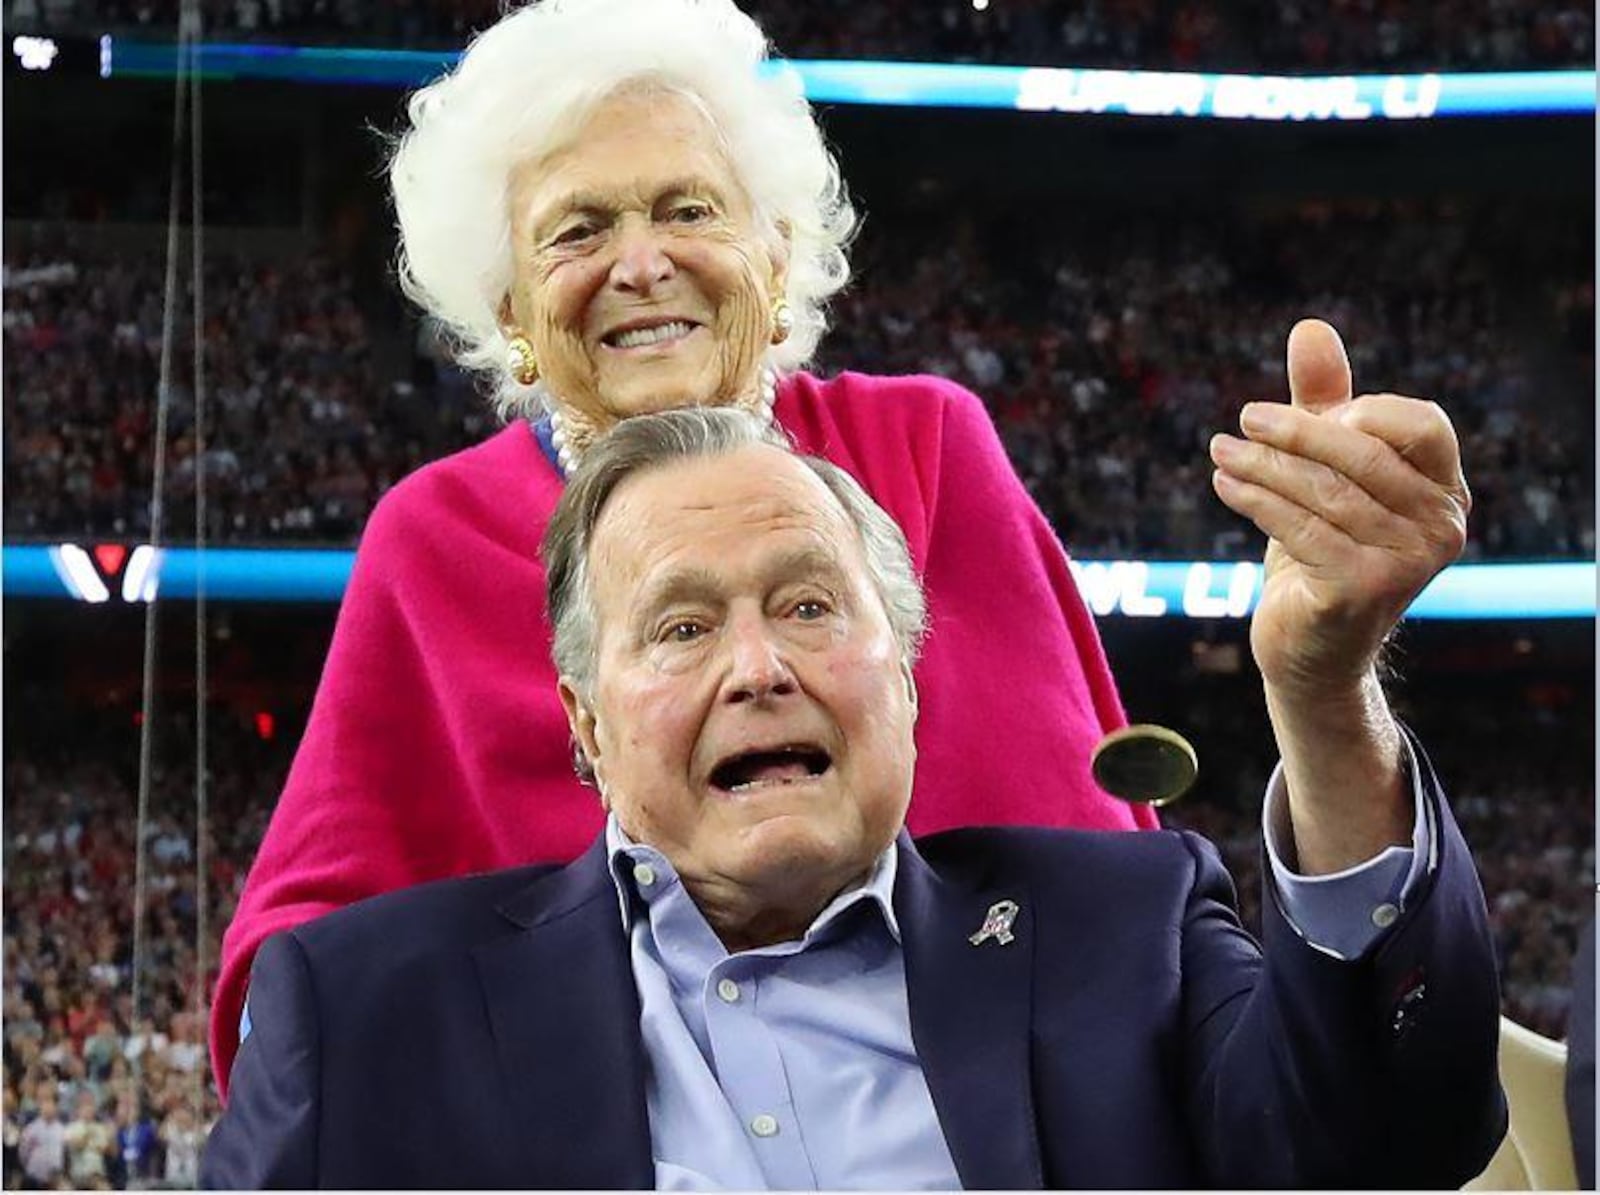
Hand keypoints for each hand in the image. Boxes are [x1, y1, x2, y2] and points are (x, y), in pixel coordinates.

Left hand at [1208, 319, 1470, 699]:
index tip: (1309, 411)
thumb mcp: (1324, 471)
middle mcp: (1440, 526)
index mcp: (1446, 490)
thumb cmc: (1322, 548)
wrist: (1310, 646)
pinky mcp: (1361, 589)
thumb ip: (1323, 403)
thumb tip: (1310, 327)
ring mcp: (1406, 563)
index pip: (1421, 423)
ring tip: (1220, 450)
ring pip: (1324, 492)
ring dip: (1263, 465)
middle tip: (1243, 417)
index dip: (1364, 410)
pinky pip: (1300, 528)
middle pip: (1363, 455)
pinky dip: (1255, 500)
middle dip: (1295, 431)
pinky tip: (1224, 483)